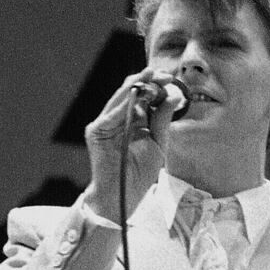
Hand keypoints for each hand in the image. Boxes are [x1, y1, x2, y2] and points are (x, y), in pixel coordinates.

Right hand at [83, 69, 185, 221]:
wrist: (123, 194)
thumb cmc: (140, 173)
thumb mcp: (158, 142)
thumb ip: (163, 120)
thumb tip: (174, 96)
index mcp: (132, 119)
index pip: (142, 95)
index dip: (155, 84)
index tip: (170, 78)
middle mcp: (117, 118)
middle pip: (131, 91)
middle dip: (147, 80)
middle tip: (164, 75)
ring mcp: (105, 123)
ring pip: (120, 97)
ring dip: (137, 86)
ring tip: (151, 77)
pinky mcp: (96, 131)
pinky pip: (111, 114)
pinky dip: (124, 104)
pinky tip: (136, 94)